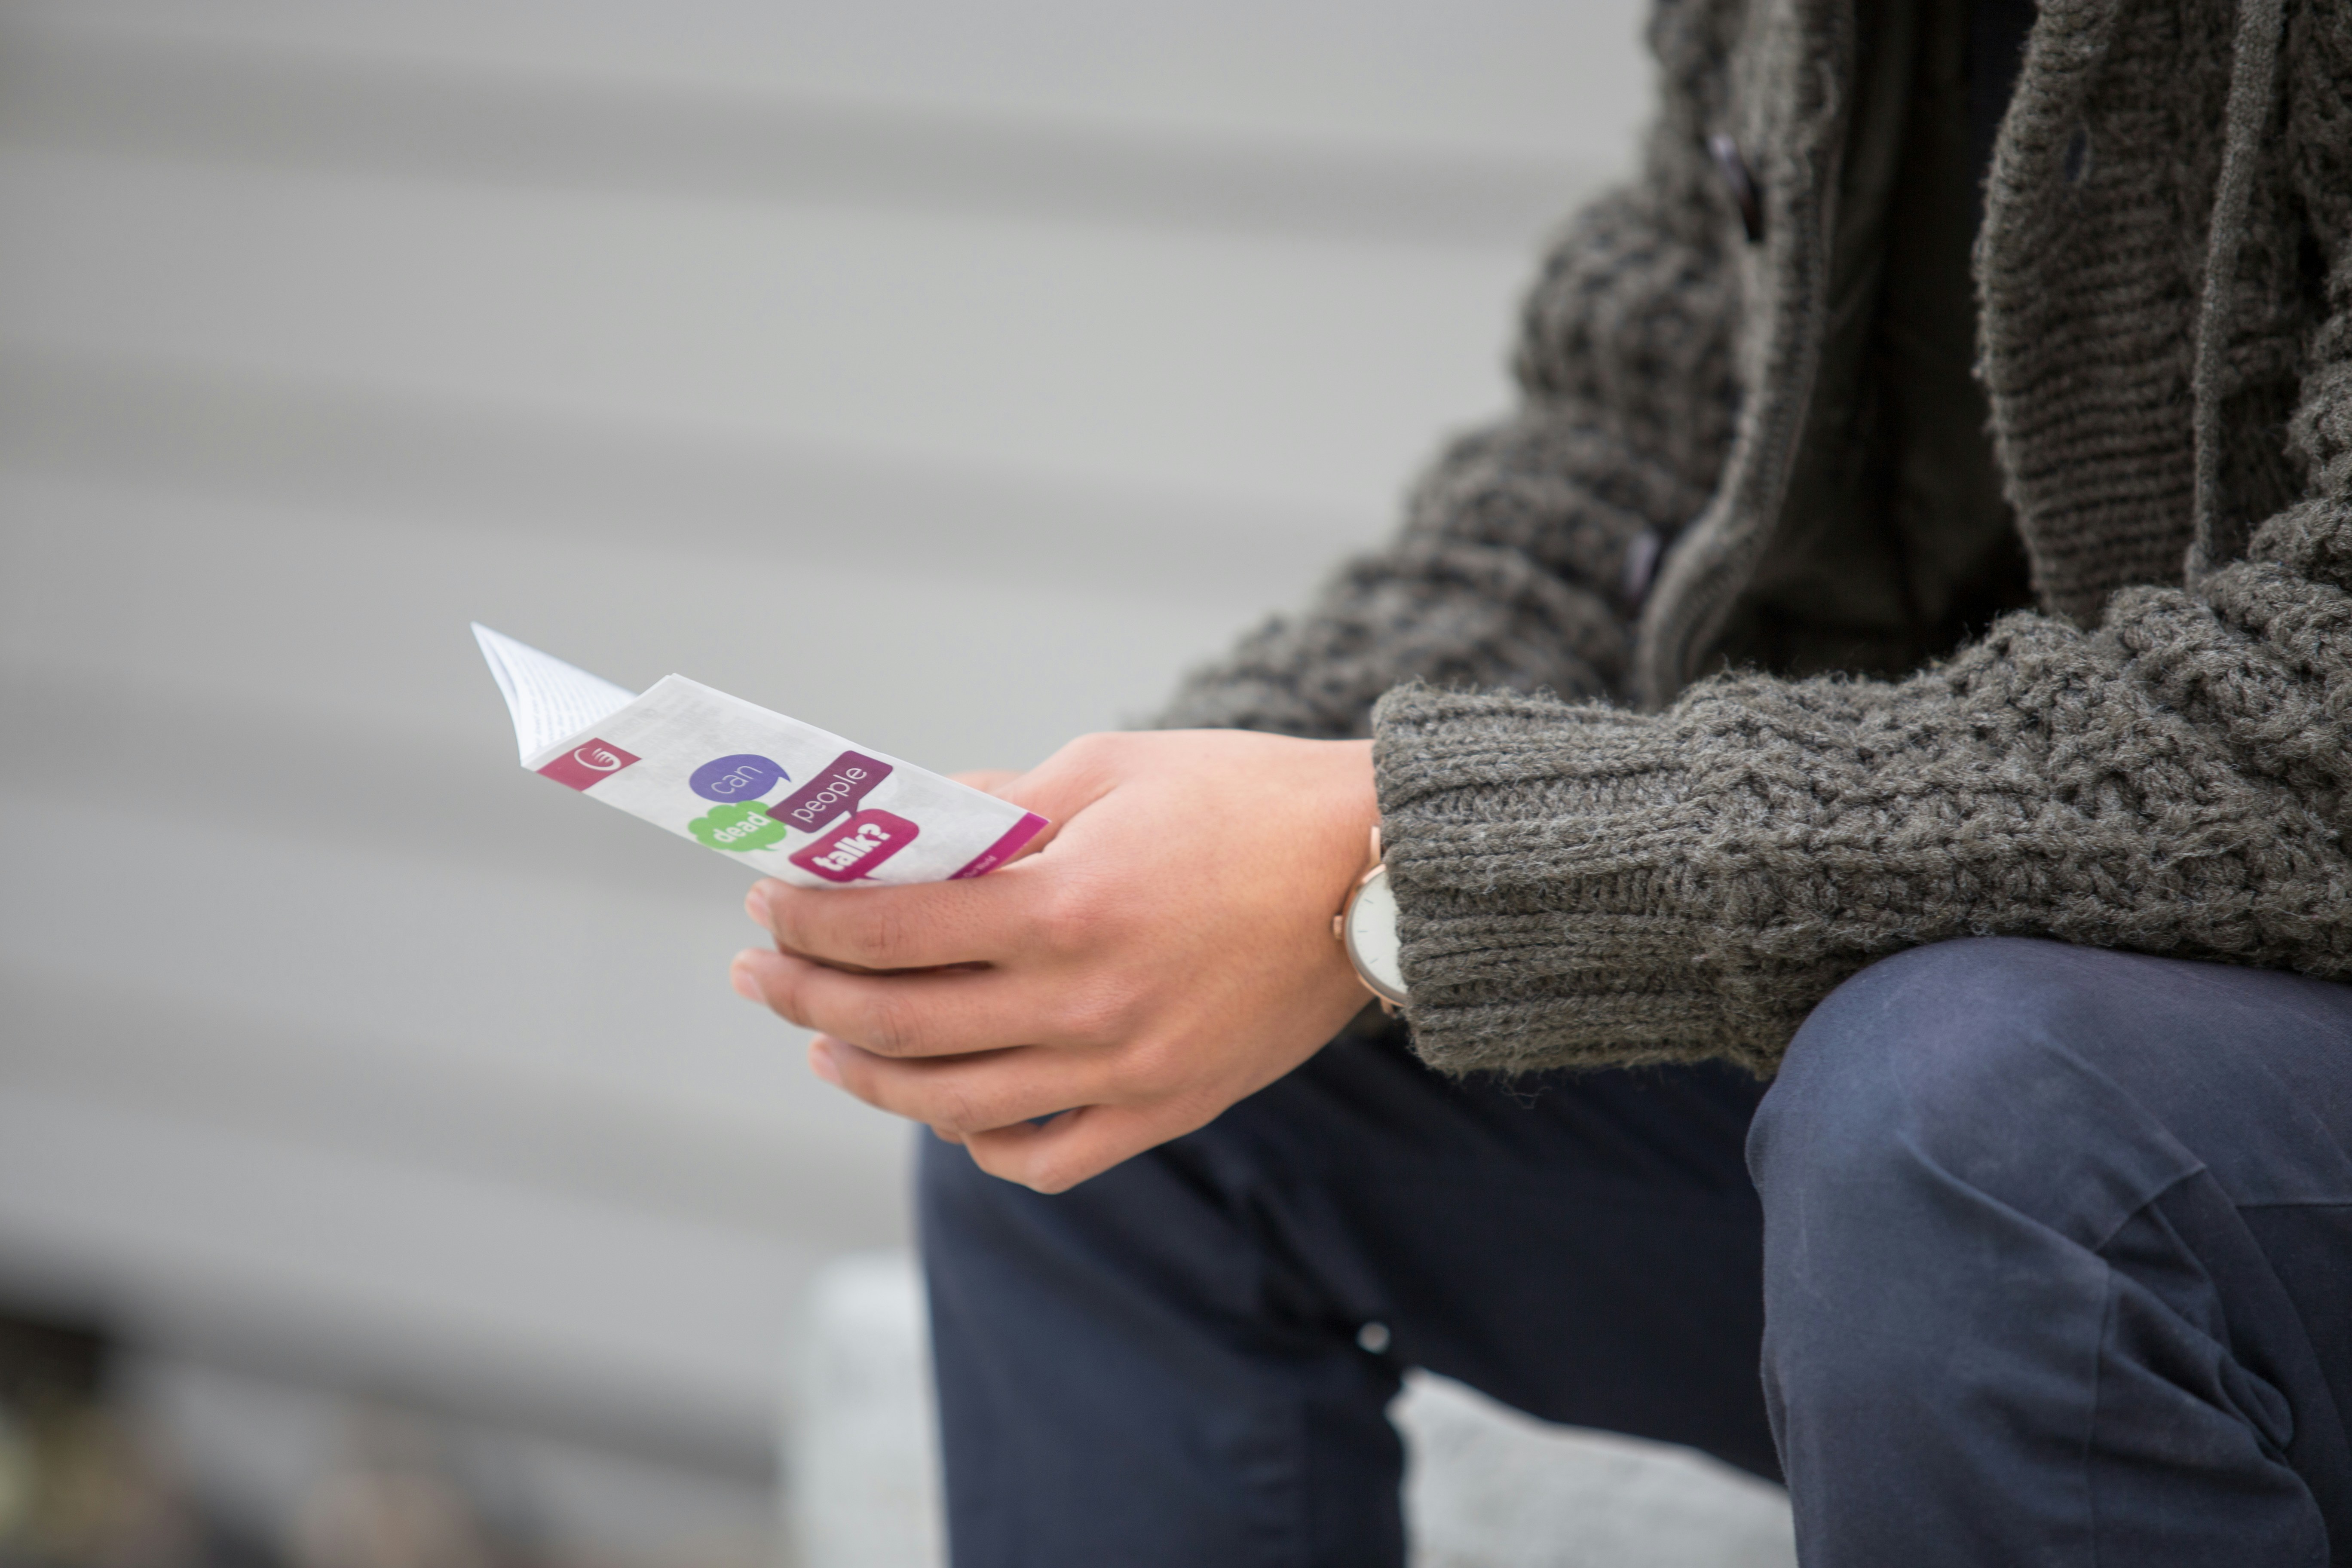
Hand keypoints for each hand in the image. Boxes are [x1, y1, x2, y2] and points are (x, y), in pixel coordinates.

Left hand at [730, 730, 1379, 1191]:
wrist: (1382, 870)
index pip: (887, 929)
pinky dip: (981, 1143)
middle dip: (805, 993)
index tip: (765, 900)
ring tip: (825, 1042)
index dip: (807, 918)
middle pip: (899, 1021)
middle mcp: (1085, 1002)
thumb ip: (1000, 804)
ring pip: (954, 1104)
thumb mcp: (1112, 768)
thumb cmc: (1248, 800)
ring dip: (869, 1074)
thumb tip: (909, 825)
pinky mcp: (1167, 1106)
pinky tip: (945, 1111)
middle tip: (760, 972)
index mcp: (1065, 905)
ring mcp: (1126, 1069)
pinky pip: (1048, 1156)